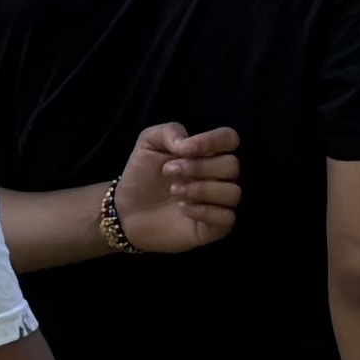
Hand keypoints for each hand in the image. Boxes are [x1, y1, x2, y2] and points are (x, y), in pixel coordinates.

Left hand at [108, 120, 240, 257]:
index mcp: (207, 153)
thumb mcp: (148, 144)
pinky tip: (183, 208)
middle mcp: (218, 176)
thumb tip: (188, 144)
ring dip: (201, 189)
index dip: (212, 141)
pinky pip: (227, 218)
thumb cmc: (141, 176)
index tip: (184, 149)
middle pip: (232, 165)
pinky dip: (205, 212)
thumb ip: (169, 132)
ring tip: (174, 191)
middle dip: (199, 167)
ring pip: (232, 192)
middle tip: (169, 172)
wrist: (126, 212)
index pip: (229, 139)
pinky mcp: (215, 227)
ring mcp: (219, 202)